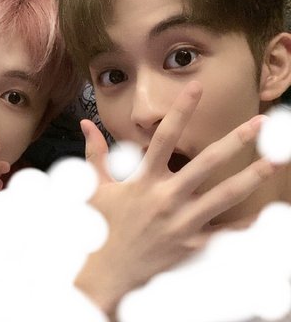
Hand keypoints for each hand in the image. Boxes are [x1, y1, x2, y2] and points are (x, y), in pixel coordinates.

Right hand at [76, 81, 280, 314]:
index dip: (181, 109)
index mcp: (144, 180)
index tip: (196, 87)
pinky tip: (265, 214)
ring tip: (276, 161)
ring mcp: (183, 223)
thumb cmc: (102, 225)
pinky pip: (224, 234)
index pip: (165, 137)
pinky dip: (245, 224)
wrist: (106, 272)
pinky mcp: (192, 245)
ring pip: (224, 196)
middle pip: (206, 162)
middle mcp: (167, 198)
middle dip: (235, 140)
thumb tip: (87, 123)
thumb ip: (96, 153)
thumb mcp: (96, 186)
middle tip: (259, 121)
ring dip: (251, 177)